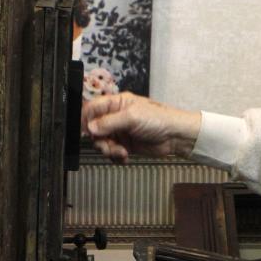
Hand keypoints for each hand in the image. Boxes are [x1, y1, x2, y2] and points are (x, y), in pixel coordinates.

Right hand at [82, 92, 200, 162]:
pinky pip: (112, 152)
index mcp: (116, 103)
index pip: (92, 109)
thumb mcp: (132, 117)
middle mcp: (115, 117)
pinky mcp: (125, 144)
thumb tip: (91, 127)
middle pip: (94, 129)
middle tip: (107, 145)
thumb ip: (109, 122)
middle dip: (100, 140)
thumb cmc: (159, 119)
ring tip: (121, 152)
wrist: (175, 136)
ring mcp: (120, 131)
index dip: (86, 120)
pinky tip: (124, 156)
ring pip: (102, 143)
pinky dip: (116, 156)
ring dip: (109, 150)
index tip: (86, 131)